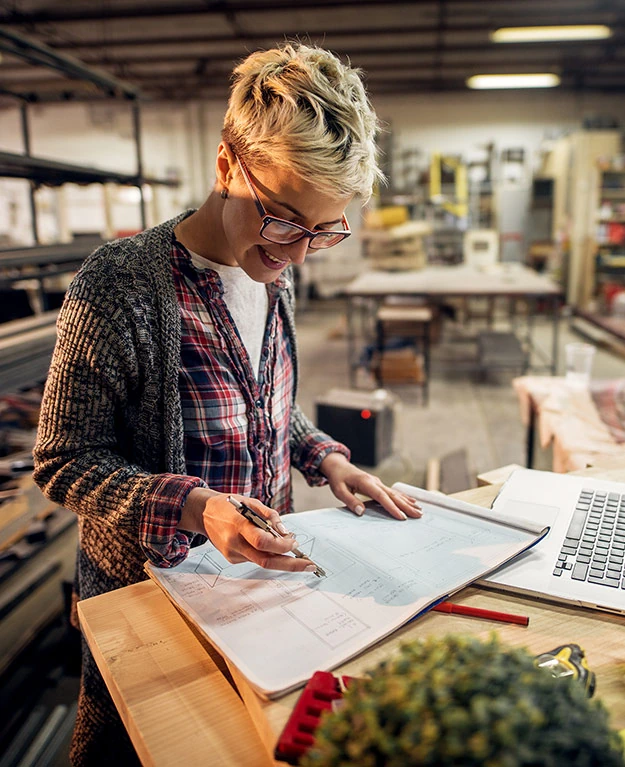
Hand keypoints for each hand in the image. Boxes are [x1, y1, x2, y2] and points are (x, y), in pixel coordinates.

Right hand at [181, 489, 315, 571]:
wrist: (203, 513)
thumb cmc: (229, 505)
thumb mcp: (251, 502)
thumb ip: (270, 516)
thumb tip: (286, 532)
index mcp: (238, 525)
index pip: (263, 542)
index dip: (282, 545)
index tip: (295, 542)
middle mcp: (234, 542)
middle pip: (266, 561)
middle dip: (291, 565)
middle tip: (309, 566)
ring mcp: (232, 553)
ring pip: (262, 561)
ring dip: (281, 558)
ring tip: (293, 549)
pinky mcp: (231, 559)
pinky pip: (254, 558)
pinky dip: (267, 554)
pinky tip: (272, 546)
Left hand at [319, 452, 421, 519]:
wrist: (339, 466)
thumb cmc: (338, 479)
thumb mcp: (339, 490)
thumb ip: (350, 501)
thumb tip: (361, 512)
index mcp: (366, 483)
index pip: (381, 496)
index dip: (392, 507)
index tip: (401, 517)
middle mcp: (375, 482)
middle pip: (393, 495)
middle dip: (406, 506)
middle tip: (418, 515)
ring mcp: (378, 482)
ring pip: (395, 494)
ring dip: (408, 502)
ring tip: (420, 510)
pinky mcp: (378, 484)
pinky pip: (393, 492)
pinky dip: (403, 498)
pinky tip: (412, 502)